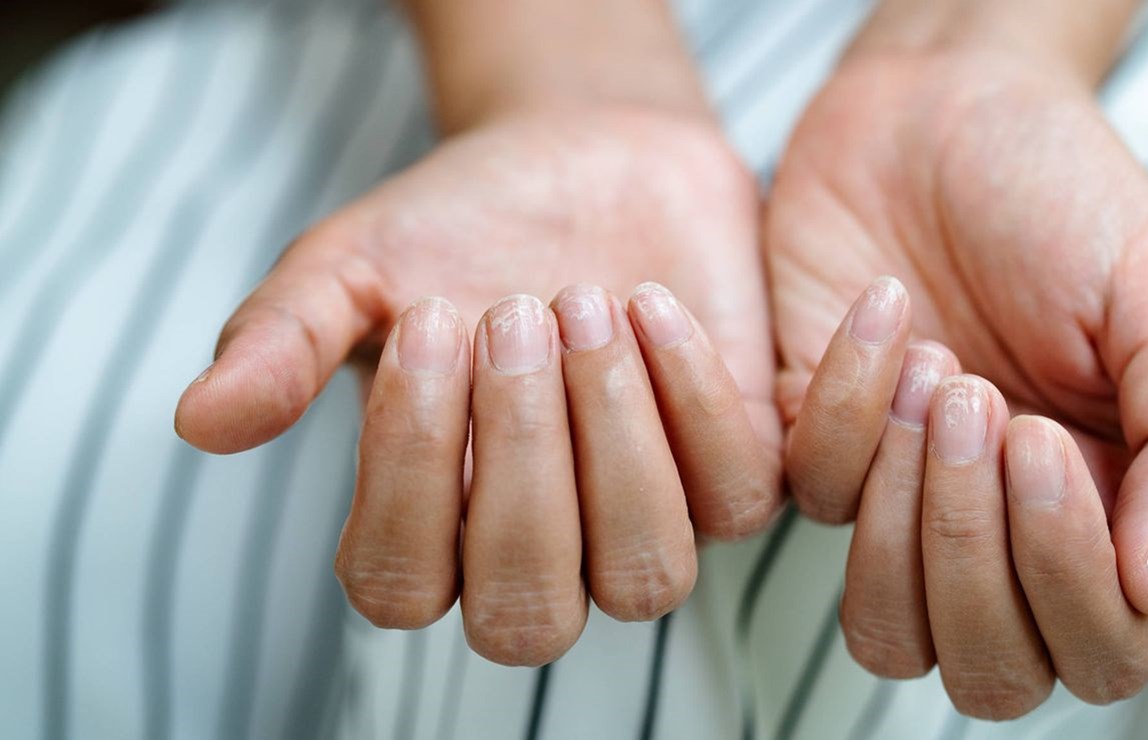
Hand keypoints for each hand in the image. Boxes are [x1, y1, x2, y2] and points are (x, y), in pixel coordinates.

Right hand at [175, 107, 781, 664]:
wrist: (582, 160)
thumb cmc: (458, 227)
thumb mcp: (353, 268)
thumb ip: (282, 343)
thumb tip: (200, 422)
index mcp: (429, 529)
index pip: (400, 586)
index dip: (409, 469)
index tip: (427, 321)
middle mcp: (539, 554)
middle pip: (528, 614)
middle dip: (520, 460)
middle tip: (510, 312)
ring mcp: (643, 523)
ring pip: (646, 577)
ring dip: (612, 440)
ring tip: (581, 302)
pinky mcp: (731, 472)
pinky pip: (735, 496)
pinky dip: (691, 397)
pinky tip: (649, 301)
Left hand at [768, 49, 1147, 717]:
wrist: (937, 114)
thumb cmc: (1058, 197)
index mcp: (1102, 508)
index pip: (1097, 645)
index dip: (1068, 580)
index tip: (1043, 442)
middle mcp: (998, 527)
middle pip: (985, 665)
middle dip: (976, 552)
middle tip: (986, 407)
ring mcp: (899, 496)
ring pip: (884, 627)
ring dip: (906, 519)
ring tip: (941, 377)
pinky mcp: (809, 444)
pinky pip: (811, 492)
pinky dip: (846, 403)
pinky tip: (886, 312)